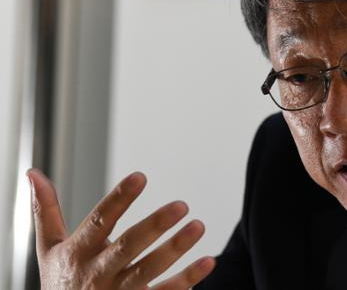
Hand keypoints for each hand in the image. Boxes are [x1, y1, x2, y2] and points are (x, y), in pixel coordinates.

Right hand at [27, 168, 215, 288]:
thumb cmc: (62, 282)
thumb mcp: (50, 248)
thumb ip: (46, 211)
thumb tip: (33, 172)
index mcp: (79, 252)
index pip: (99, 221)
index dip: (119, 199)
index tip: (141, 177)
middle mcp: (98, 273)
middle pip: (128, 247)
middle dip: (154, 226)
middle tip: (182, 205)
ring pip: (149, 271)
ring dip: (175, 249)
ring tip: (199, 226)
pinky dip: (188, 279)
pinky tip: (208, 261)